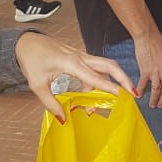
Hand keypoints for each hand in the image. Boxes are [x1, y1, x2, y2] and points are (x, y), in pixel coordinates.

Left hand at [14, 32, 134, 119]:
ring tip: (115, 98)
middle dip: (123, 78)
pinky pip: (95, 68)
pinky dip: (100, 80)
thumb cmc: (31, 60)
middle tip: (134, 93)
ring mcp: (81, 56)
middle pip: (109, 65)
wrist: (27, 42)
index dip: (110, 87)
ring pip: (104, 66)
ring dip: (113, 80)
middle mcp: (80, 57)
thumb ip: (50, 103)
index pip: (95, 76)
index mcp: (70, 63)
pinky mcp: (80, 57)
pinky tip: (93, 94)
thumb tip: (64, 120)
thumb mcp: (36, 85)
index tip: (124, 95)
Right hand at [133, 30, 161, 109]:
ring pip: (156, 91)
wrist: (148, 38)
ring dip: (154, 100)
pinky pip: (143, 85)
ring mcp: (155, 72)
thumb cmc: (160, 45)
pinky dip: (141, 92)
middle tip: (161, 106)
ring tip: (153, 105)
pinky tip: (139, 96)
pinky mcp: (145, 71)